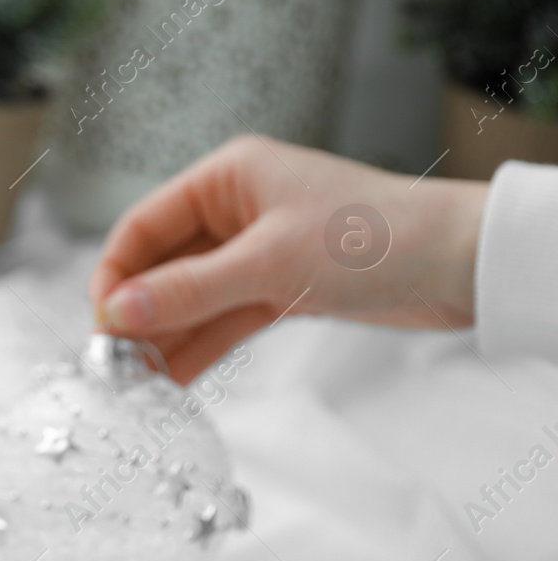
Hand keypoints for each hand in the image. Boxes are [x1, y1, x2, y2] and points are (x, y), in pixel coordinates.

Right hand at [89, 136, 487, 383]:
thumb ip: (190, 290)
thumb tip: (118, 312)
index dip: (115, 275)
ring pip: (191, 297)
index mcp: (227, 177)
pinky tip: (173, 380)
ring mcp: (257, 250)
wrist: (458, 263)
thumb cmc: (374, 237)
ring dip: (166, 337)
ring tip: (139, 383)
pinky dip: (200, 346)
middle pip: (162, 265)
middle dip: (138, 313)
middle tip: (116, 364)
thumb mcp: (270, 264)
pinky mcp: (280, 287)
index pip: (144, 225)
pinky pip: (223, 318)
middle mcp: (236, 209)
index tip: (102, 325)